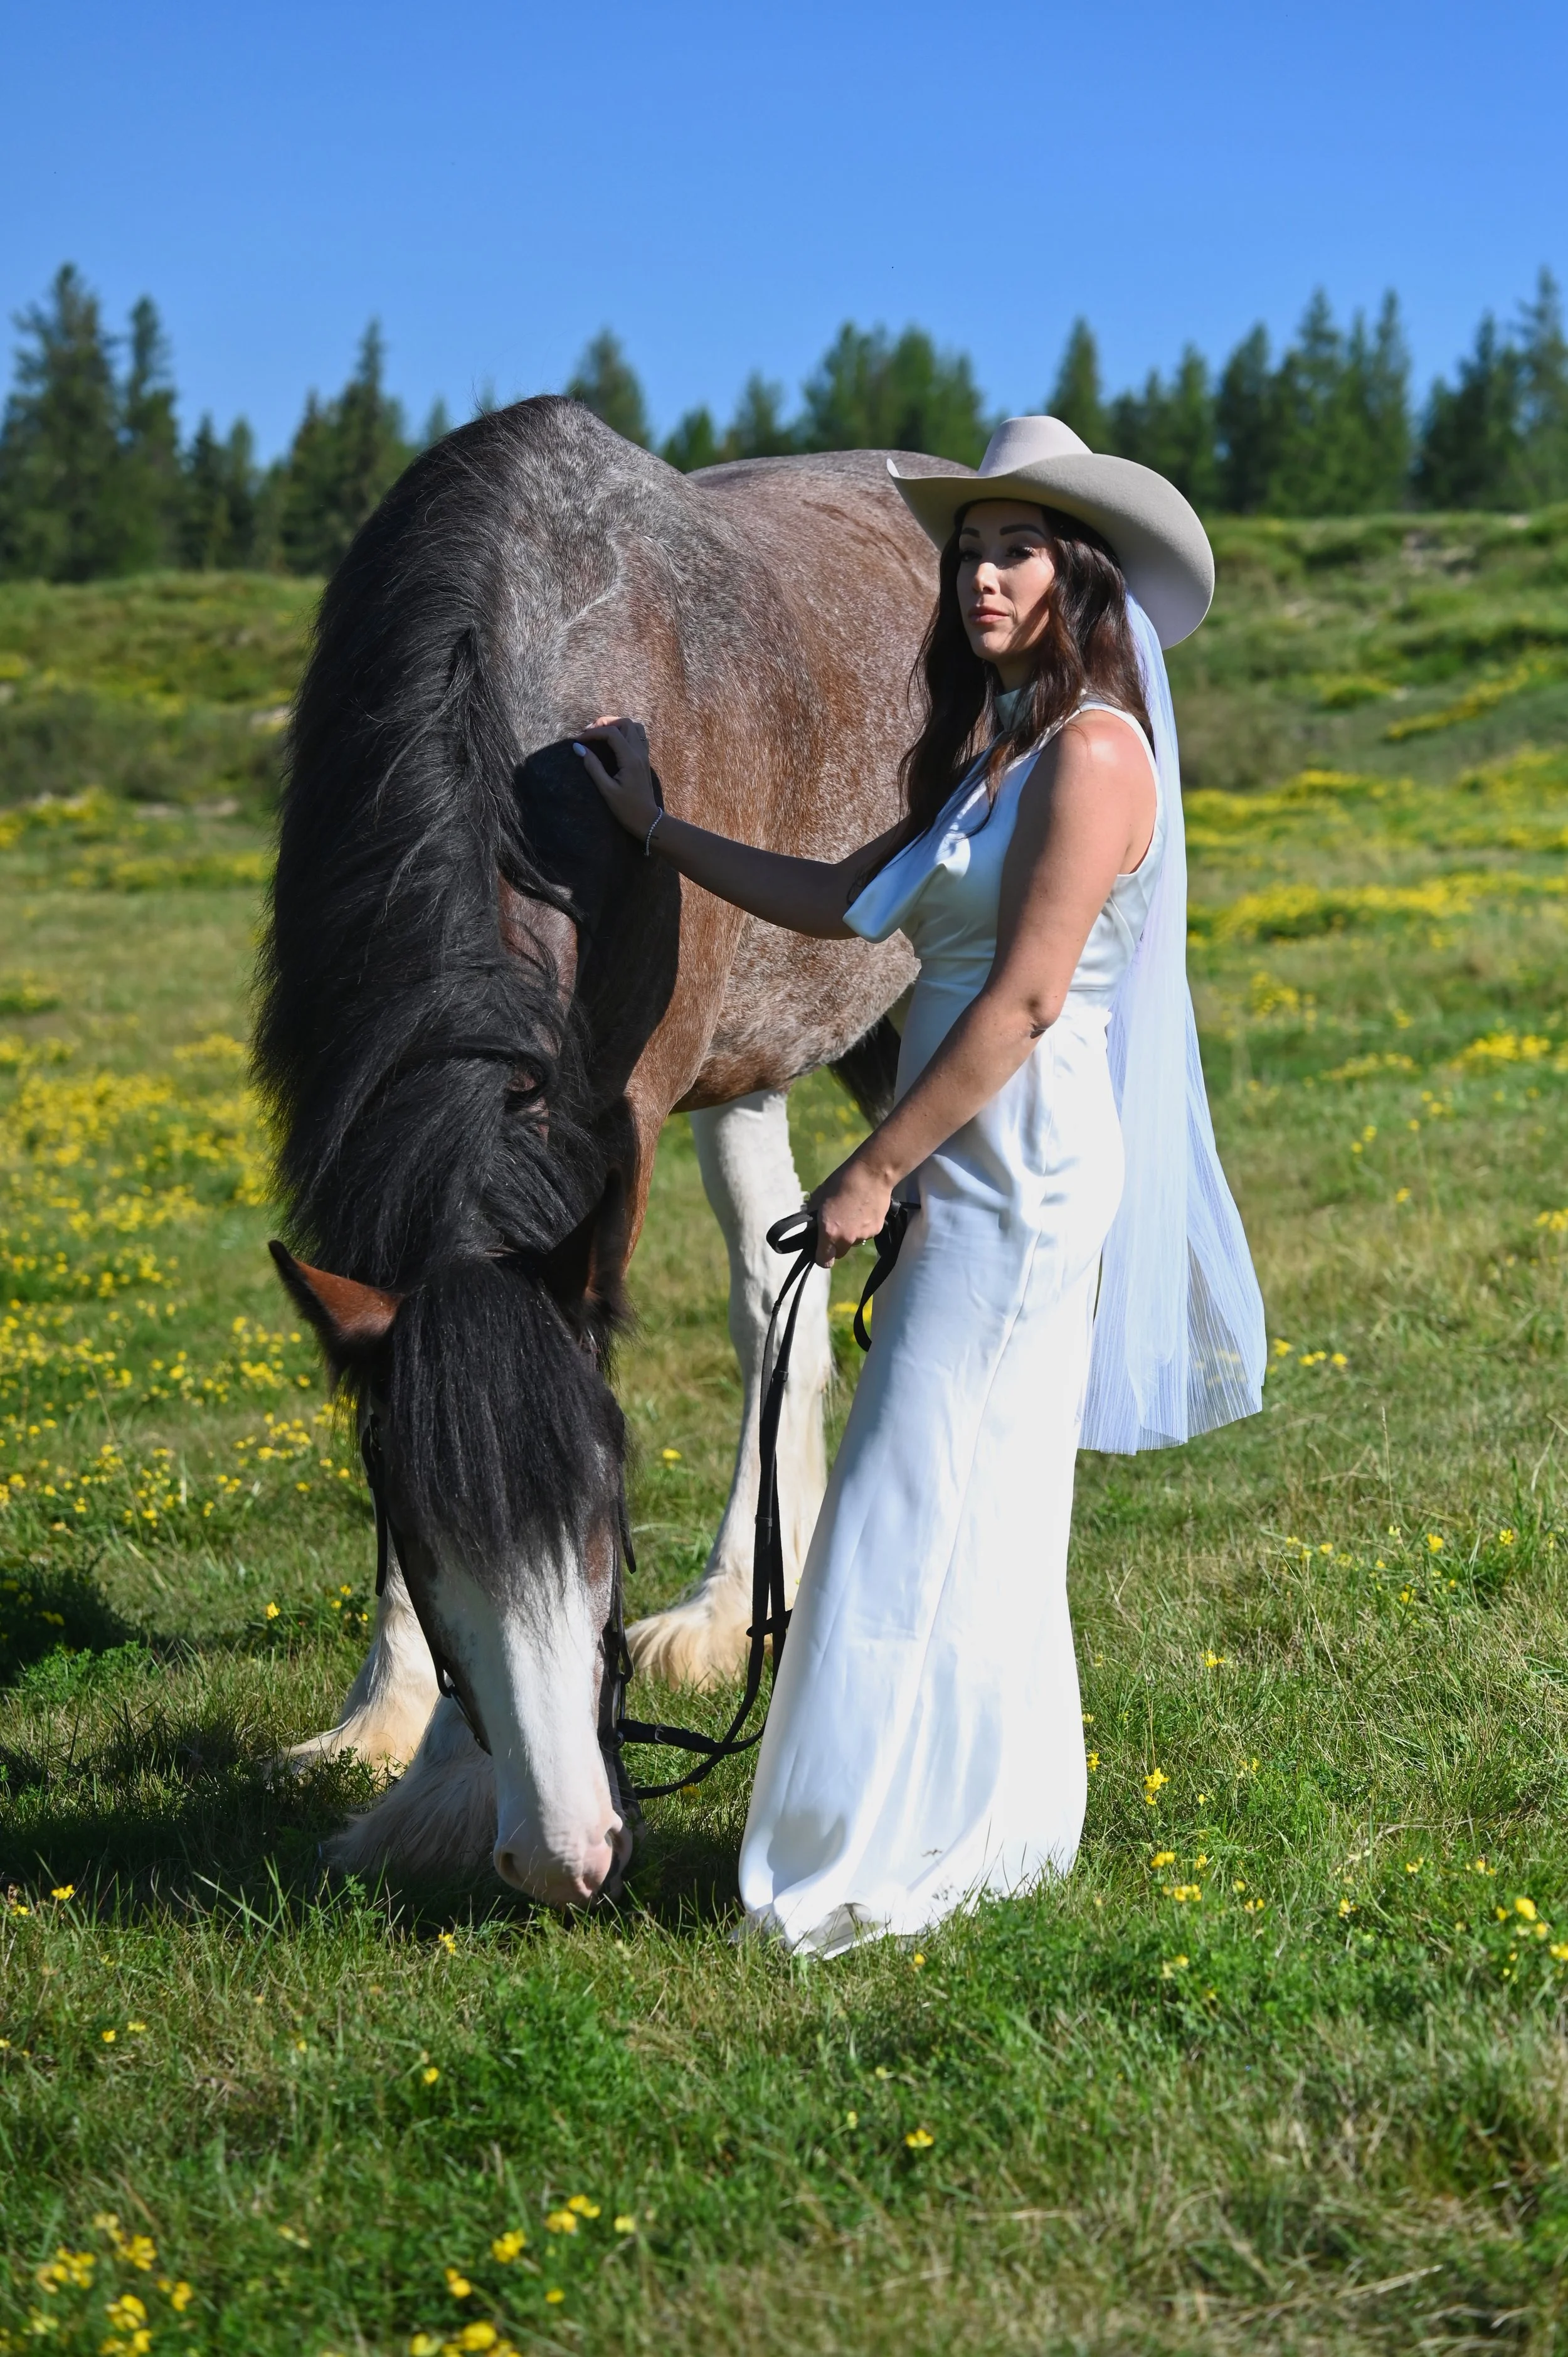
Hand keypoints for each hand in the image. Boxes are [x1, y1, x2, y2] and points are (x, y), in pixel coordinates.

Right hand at [574, 717, 660, 844]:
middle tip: (589, 733)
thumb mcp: (606, 790)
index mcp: (630, 759)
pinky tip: (614, 742)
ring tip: (601, 734)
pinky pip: (638, 736)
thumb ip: (593, 767)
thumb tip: (578, 748)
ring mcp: (644, 754)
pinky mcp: (644, 759)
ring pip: (634, 727)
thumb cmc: (626, 808)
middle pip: (625, 723)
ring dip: (617, 726)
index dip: (593, 732)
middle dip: (605, 723)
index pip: (611, 733)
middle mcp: (639, 752)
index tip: (579, 740)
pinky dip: (625, 732)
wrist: (647, 819)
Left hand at [808, 1151, 893, 1266]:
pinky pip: (866, 1234)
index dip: (820, 1257)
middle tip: (836, 1227)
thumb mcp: (819, 1197)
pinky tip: (864, 1210)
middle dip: (836, 1245)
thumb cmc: (841, 1181)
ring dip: (851, 1234)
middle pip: (839, 1253)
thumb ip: (813, 1216)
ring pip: (854, 1243)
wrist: (872, 1173)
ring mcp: (864, 1235)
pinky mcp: (878, 1229)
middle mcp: (847, 1238)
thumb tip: (812, 1224)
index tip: (821, 1249)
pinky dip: (863, 1227)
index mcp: (830, 1232)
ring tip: (852, 1214)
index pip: (823, 1261)